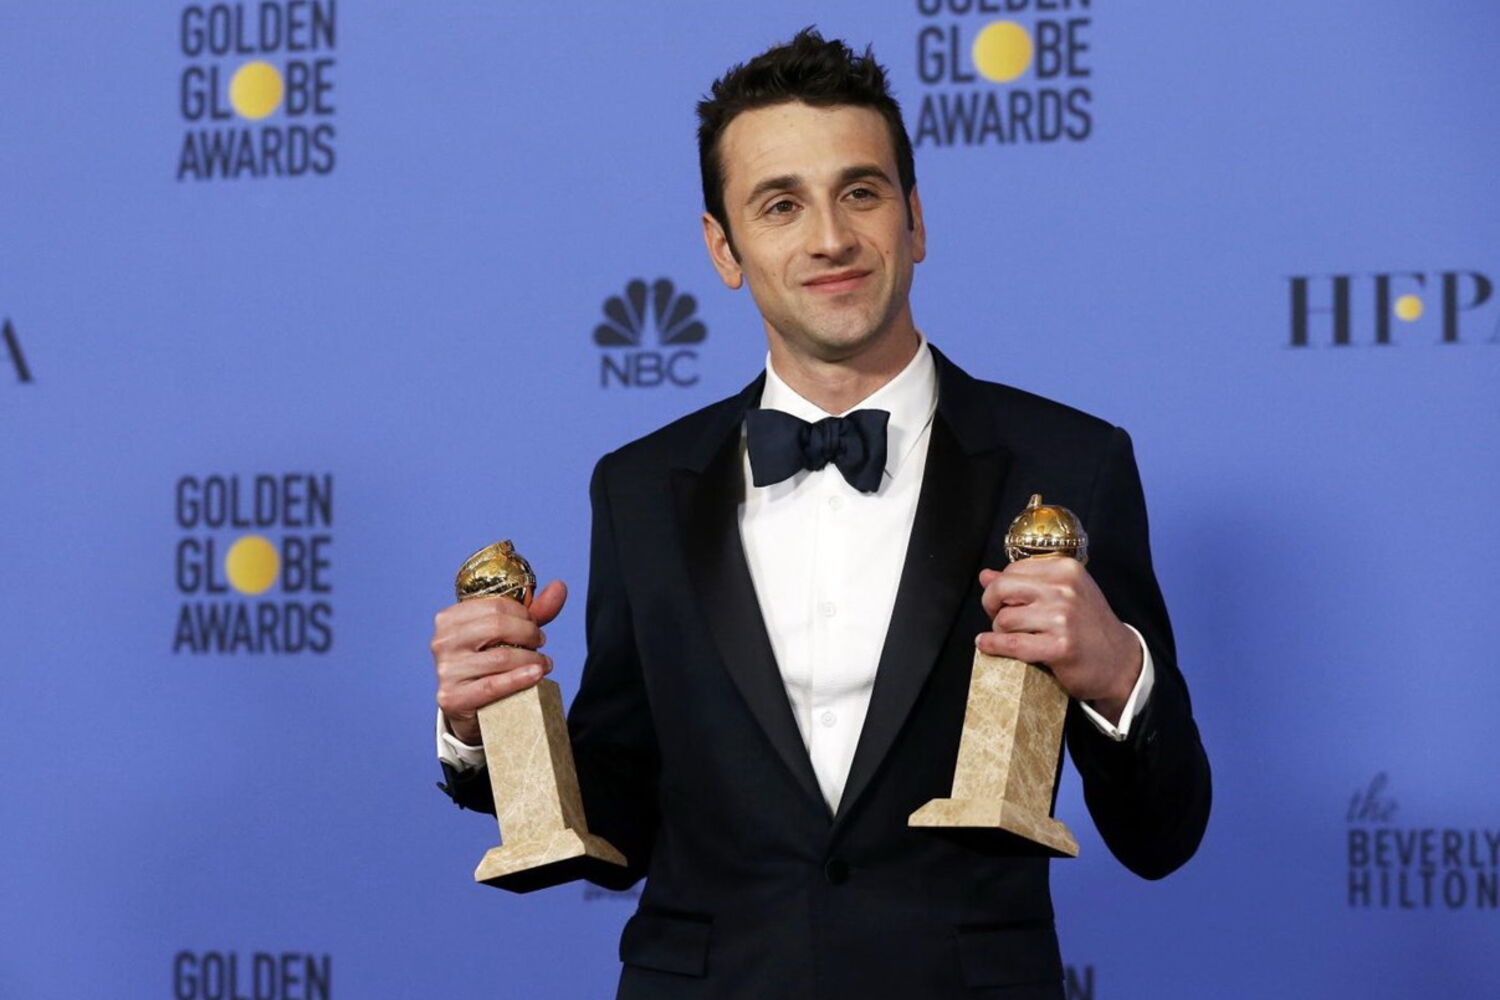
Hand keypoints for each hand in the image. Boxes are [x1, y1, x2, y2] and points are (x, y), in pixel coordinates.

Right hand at [431, 580, 567, 744]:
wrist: (468, 707)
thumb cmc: (488, 663)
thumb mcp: (506, 634)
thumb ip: (533, 612)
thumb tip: (560, 586)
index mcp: (449, 619)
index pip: (495, 606)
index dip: (523, 614)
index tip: (536, 626)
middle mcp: (441, 642)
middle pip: (496, 627)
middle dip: (528, 633)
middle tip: (540, 643)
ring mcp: (445, 671)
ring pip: (500, 657)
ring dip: (531, 659)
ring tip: (544, 663)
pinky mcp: (452, 698)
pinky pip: (493, 685)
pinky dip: (519, 679)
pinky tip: (537, 675)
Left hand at [975, 559, 1140, 722]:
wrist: (1120, 662)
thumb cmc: (1089, 626)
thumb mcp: (1065, 594)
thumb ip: (1026, 582)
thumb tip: (985, 575)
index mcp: (1066, 570)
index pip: (1012, 570)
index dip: (1001, 587)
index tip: (1005, 602)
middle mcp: (1065, 589)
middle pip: (1001, 589)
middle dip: (990, 604)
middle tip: (997, 617)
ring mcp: (1062, 618)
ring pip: (1004, 619)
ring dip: (999, 631)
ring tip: (1011, 637)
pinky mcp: (1059, 647)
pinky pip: (1011, 644)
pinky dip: (993, 646)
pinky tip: (986, 645)